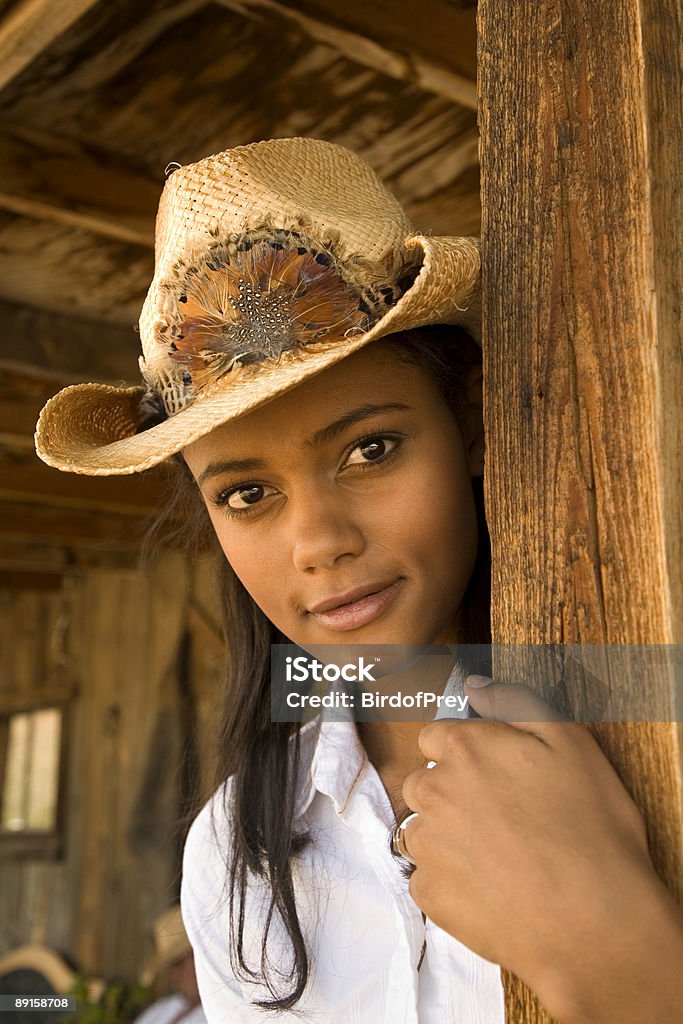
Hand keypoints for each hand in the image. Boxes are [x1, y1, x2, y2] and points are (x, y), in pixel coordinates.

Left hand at [402, 676, 682, 1022]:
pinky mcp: (430, 894)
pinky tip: (490, 887)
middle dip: (449, 794)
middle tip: (498, 818)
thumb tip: (475, 686)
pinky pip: (427, 879)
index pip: (435, 736)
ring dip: (446, 838)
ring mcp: (428, 845)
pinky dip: (450, 883)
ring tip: (496, 856)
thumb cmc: (590, 828)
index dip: (463, 753)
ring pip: (422, 831)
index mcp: (465, 748)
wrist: (594, 920)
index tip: (489, 774)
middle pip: (423, 782)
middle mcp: (434, 790)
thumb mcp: (570, 742)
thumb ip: (514, 703)